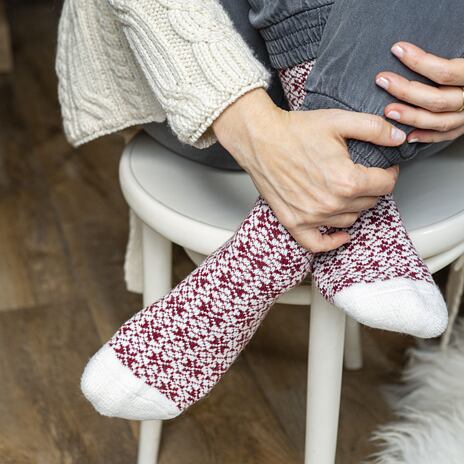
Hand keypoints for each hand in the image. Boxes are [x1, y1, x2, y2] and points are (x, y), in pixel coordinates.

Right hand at [212, 89, 403, 251]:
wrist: (260, 139)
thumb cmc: (294, 131)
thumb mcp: (339, 121)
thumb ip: (374, 129)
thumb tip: (399, 138)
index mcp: (346, 180)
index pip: (385, 185)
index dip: (389, 173)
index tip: (385, 167)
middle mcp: (331, 204)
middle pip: (369, 203)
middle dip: (371, 187)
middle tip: (363, 174)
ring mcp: (311, 216)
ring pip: (350, 220)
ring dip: (354, 207)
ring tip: (347, 191)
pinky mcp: (294, 222)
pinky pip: (317, 244)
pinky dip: (332, 242)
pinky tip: (340, 235)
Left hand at [376, 41, 463, 142]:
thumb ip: (452, 56)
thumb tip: (415, 47)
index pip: (445, 72)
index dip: (419, 61)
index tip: (398, 50)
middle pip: (437, 99)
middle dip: (406, 91)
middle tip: (383, 80)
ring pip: (439, 121)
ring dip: (411, 117)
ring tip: (389, 110)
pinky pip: (445, 135)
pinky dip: (426, 136)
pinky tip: (408, 135)